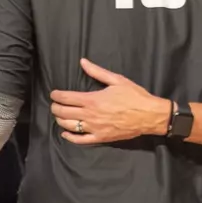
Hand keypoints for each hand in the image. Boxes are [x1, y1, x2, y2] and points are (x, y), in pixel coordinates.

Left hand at [50, 58, 170, 143]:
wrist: (148, 115)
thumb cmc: (134, 96)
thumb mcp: (117, 80)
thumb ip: (97, 72)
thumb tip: (83, 62)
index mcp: (93, 100)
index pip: (67, 98)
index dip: (57, 96)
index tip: (53, 94)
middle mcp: (90, 115)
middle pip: (65, 113)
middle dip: (56, 107)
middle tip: (54, 104)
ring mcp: (94, 128)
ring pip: (69, 126)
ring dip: (60, 121)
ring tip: (58, 116)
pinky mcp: (100, 138)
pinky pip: (80, 140)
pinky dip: (70, 138)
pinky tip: (65, 134)